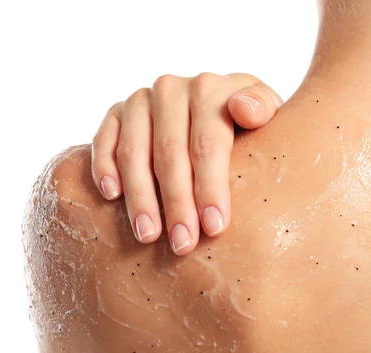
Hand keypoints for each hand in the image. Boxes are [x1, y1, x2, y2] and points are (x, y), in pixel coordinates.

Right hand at [91, 72, 282, 254]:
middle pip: (170, 153)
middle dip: (177, 204)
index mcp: (210, 89)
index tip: (215, 227)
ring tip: (148, 236)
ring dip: (140, 197)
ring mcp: (140, 101)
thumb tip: (245, 110)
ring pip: (134, 152)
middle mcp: (171, 89)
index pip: (207, 143)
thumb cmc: (249, 122)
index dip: (210, 186)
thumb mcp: (266, 111)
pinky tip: (111, 196)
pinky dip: (103, 167)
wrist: (219, 105)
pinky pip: (104, 140)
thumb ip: (262, 107)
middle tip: (183, 244)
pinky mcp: (116, 113)